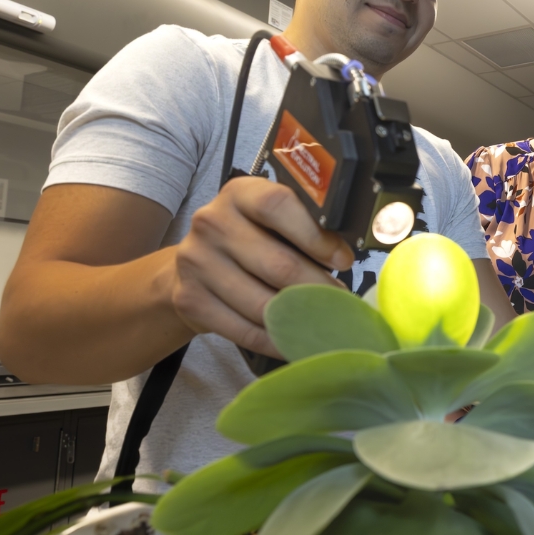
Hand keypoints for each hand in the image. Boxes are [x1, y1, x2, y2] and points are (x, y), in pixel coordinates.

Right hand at [170, 176, 353, 356]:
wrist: (191, 268)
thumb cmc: (247, 240)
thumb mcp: (270, 222)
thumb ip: (303, 230)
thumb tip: (343, 257)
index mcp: (239, 194)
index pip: (278, 206)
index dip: (315, 236)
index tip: (342, 260)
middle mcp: (212, 222)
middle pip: (278, 264)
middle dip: (318, 288)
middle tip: (341, 301)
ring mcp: (197, 262)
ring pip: (264, 305)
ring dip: (301, 319)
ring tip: (323, 322)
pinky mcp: (190, 300)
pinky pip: (246, 331)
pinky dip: (277, 340)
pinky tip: (296, 340)